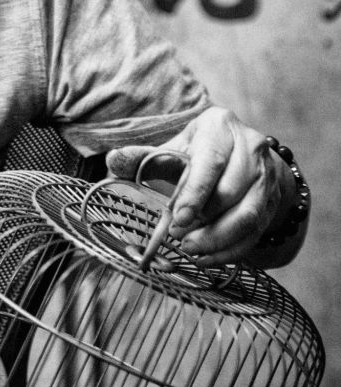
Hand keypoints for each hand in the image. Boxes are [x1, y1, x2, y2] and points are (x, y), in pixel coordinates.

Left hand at [105, 105, 296, 265]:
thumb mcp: (171, 149)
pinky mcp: (272, 202)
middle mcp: (251, 148)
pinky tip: (208, 259)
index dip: (194, 194)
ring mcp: (267, 177)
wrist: (240, 156)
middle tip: (179, 239)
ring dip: (219, 239)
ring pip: (249, 215)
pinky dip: (231, 251)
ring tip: (191, 251)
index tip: (177, 219)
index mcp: (220, 128)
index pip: (210, 163)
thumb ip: (142, 158)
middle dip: (205, 221)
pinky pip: (256, 233)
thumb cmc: (196, 153)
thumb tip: (113, 161)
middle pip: (232, 192)